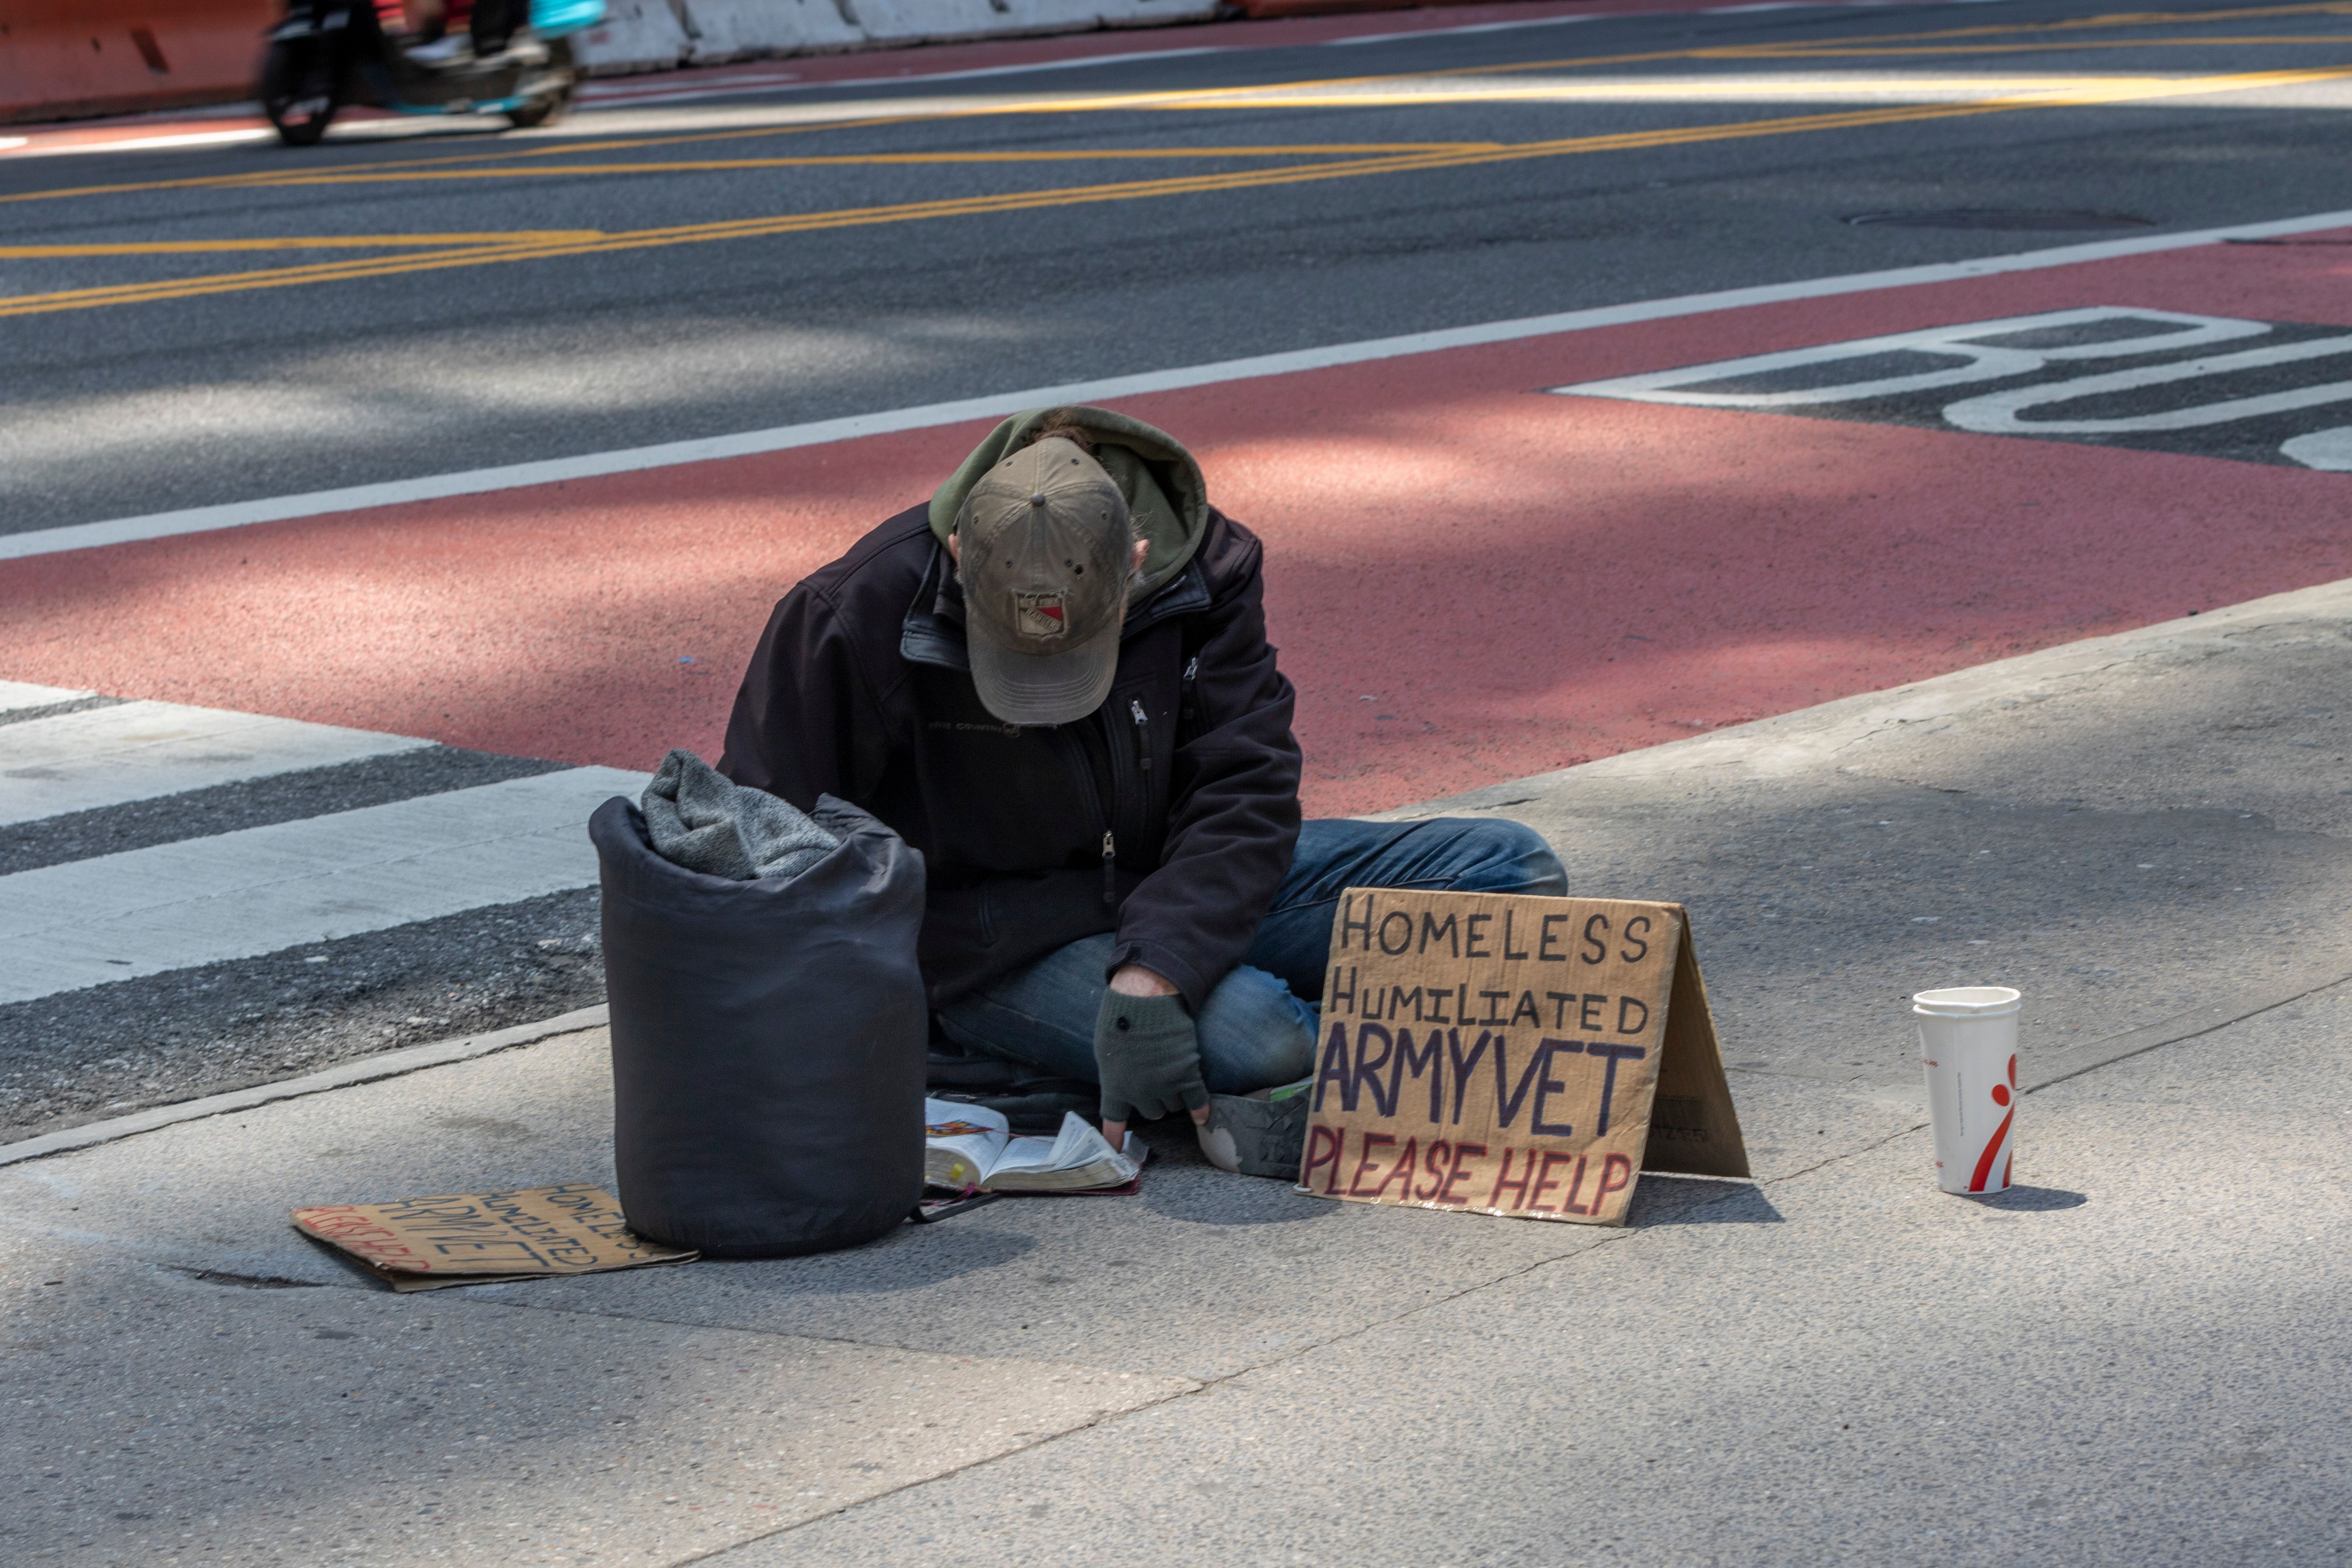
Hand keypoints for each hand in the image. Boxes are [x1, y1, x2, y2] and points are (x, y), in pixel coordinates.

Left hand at [1095, 970, 1209, 1149]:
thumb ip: (1116, 1075)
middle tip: (1155, 1077)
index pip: (1114, 1122)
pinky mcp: (1187, 1075)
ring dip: (1174, 1092)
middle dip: (1154, 1098)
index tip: (1118, 1155)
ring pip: (1174, 1104)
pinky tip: (1202, 1116)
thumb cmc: (1120, 1019)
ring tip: (1172, 1070)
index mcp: (1114, 1088)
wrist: (1145, 1000)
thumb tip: (1127, 1088)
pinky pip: (1196, 1101)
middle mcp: (1139, 1093)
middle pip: (1152, 1111)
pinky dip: (1200, 1108)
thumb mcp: (1106, 1052)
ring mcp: (1164, 1086)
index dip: (1115, 1140)